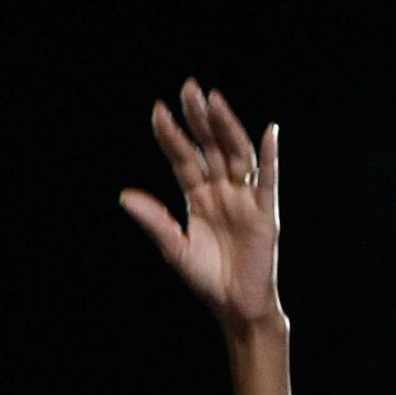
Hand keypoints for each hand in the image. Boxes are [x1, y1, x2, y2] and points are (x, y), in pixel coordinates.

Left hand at [120, 78, 281, 333]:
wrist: (235, 306)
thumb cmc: (206, 278)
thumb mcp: (174, 249)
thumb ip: (154, 221)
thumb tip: (125, 195)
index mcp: (197, 198)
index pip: (184, 159)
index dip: (172, 136)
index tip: (158, 110)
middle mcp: (222, 191)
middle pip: (210, 147)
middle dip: (199, 119)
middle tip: (188, 88)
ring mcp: (245, 198)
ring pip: (236, 155)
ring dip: (227, 127)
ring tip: (215, 101)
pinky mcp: (266, 212)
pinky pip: (269, 178)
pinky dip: (270, 155)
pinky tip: (269, 131)